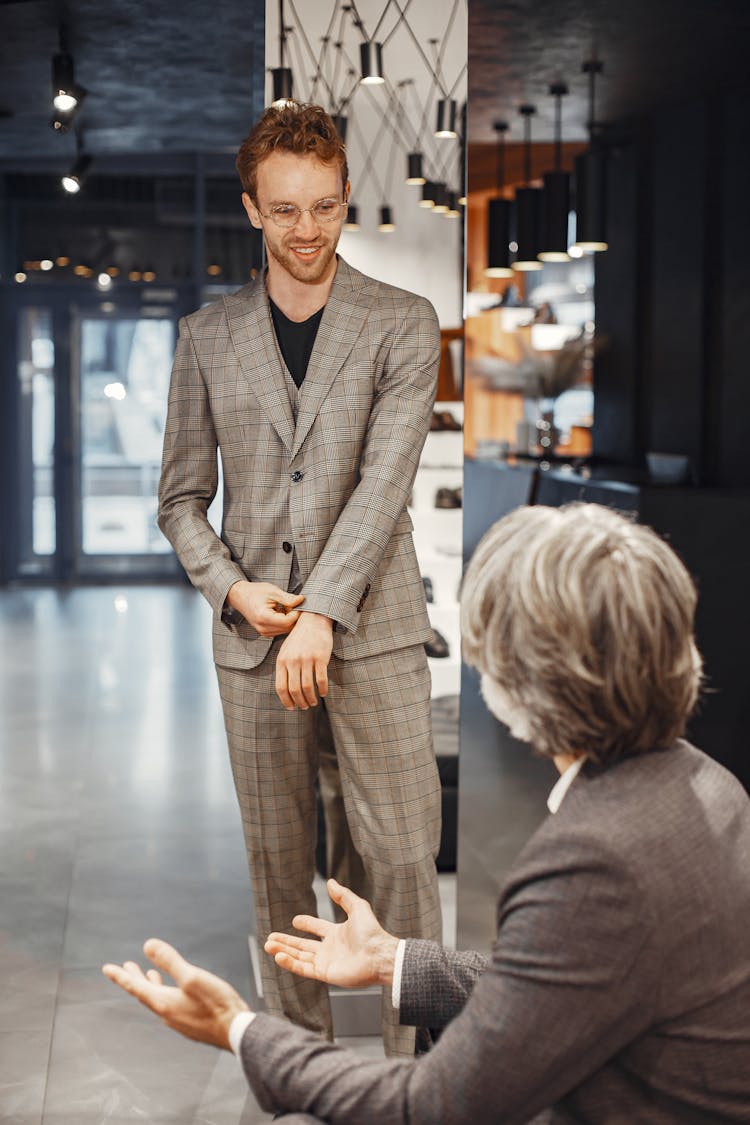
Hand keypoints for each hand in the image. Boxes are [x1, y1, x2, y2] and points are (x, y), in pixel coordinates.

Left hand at [102, 939, 248, 1049]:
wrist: (236, 1032)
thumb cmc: (216, 1004)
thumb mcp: (191, 977)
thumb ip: (170, 961)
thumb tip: (148, 945)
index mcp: (164, 1003)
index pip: (135, 987)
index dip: (121, 976)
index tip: (106, 968)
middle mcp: (167, 1013)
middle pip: (145, 993)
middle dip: (134, 978)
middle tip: (124, 967)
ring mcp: (179, 1020)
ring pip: (158, 999)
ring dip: (151, 984)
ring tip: (148, 974)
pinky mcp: (190, 1022)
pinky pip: (170, 1004)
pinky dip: (165, 992)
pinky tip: (174, 990)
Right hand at [227, 580, 303, 636]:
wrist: (240, 597)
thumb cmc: (254, 592)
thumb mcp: (273, 591)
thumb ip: (288, 598)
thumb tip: (301, 601)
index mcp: (264, 617)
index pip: (288, 621)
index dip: (296, 613)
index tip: (297, 603)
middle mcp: (263, 628)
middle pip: (288, 627)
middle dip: (293, 616)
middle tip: (291, 604)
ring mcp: (264, 632)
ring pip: (286, 629)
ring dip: (289, 619)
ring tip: (283, 607)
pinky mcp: (265, 633)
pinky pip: (281, 630)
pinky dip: (284, 622)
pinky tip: (279, 612)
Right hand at [265, 878, 398, 988]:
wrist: (378, 955)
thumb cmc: (371, 932)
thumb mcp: (358, 908)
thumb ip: (343, 896)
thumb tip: (330, 882)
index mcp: (337, 933)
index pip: (317, 928)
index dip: (306, 924)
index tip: (295, 920)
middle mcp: (330, 948)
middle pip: (303, 945)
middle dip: (286, 941)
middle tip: (270, 938)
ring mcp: (326, 962)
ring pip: (299, 957)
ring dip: (283, 951)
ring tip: (269, 945)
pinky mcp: (325, 973)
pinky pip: (303, 968)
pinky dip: (290, 963)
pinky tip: (279, 956)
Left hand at [275, 612, 332, 709]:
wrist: (312, 620)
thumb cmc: (299, 639)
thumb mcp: (286, 652)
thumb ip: (284, 669)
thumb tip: (285, 691)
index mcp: (282, 661)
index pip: (281, 687)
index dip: (286, 700)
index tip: (292, 707)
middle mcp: (293, 661)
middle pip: (294, 689)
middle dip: (300, 702)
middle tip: (305, 707)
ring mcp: (306, 659)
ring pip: (308, 687)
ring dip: (311, 698)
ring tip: (313, 702)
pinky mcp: (320, 657)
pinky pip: (321, 679)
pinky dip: (323, 689)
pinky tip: (324, 693)